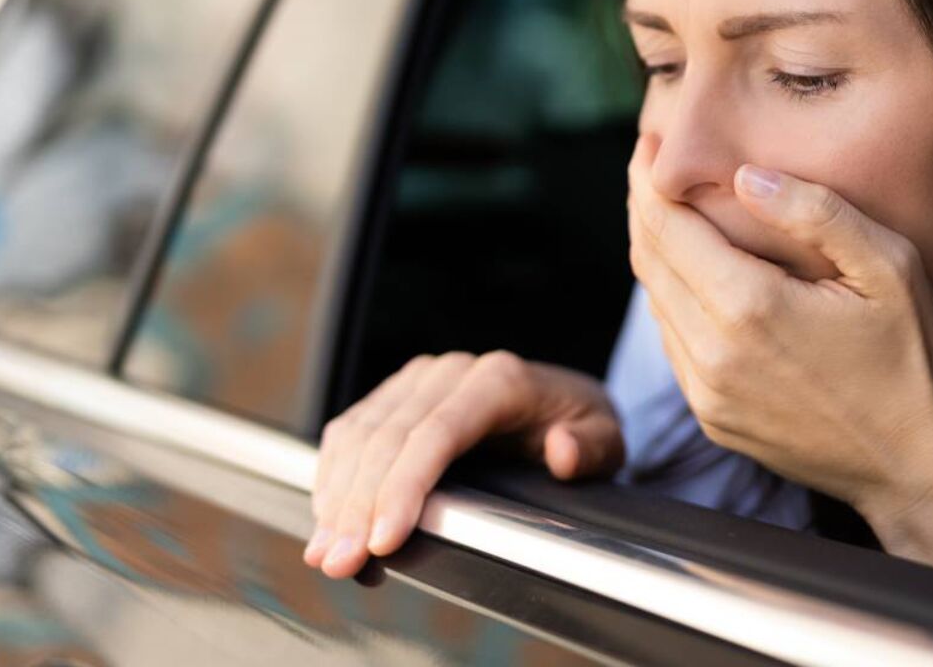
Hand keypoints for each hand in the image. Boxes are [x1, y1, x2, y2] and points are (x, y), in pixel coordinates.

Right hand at [303, 350, 622, 577]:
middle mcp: (451, 372)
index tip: (384, 539)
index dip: (403, 487)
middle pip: (388, 439)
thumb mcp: (606, 438)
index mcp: (500, 380)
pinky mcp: (395, 395)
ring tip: (326, 551)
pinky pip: (351, 431)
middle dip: (359, 506)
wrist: (562, 400)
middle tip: (341, 560)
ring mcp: (418, 381)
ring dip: (337, 497)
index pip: (436, 433)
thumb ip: (591, 448)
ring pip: (360, 435)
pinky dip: (333, 476)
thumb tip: (562, 451)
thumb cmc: (580, 424)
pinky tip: (327, 516)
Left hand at [625, 132, 932, 526]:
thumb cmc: (915, 360)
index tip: (647, 143)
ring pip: (655, 303)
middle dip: (643, 207)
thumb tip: (746, 176)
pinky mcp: (713, 419)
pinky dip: (674, 301)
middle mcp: (713, 355)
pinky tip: (697, 277)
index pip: (666, 226)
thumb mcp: (889, 268)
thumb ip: (816, 213)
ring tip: (670, 213)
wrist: (918, 466)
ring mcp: (707, 394)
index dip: (648, 179)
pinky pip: (675, 345)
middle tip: (648, 166)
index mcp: (750, 307)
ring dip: (655, 253)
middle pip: (648, 261)